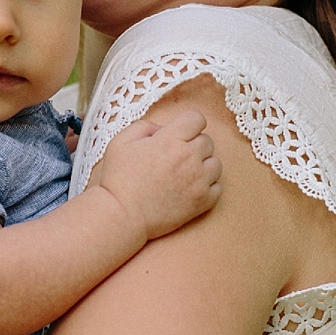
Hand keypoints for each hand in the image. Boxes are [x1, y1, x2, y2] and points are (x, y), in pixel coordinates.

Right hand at [87, 106, 220, 239]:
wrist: (122, 215)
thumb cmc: (118, 179)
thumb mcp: (120, 142)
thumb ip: (144, 127)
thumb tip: (163, 130)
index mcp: (170, 140)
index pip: (196, 119)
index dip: (187, 124)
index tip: (178, 134)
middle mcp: (189, 158)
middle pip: (207, 141)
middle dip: (192, 145)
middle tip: (175, 157)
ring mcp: (198, 181)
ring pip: (216, 163)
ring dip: (203, 165)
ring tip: (184, 173)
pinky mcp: (202, 202)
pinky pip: (218, 187)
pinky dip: (207, 187)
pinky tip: (189, 188)